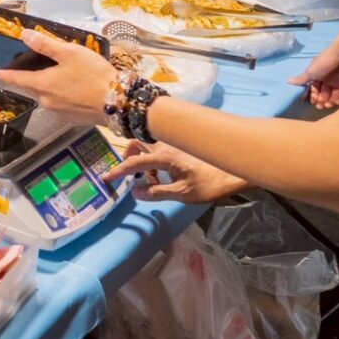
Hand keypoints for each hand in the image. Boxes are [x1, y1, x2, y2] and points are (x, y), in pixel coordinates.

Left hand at [0, 30, 115, 124]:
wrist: (119, 103)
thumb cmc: (93, 75)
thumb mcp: (70, 53)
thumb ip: (45, 44)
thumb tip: (24, 35)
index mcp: (42, 85)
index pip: (16, 79)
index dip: (6, 74)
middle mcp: (46, 101)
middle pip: (31, 88)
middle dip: (28, 79)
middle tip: (30, 68)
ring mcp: (59, 112)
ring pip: (46, 97)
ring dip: (47, 87)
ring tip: (56, 75)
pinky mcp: (72, 119)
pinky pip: (60, 105)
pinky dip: (61, 96)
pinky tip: (72, 89)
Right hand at [102, 140, 245, 203]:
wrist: (232, 173)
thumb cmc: (208, 185)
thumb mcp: (182, 194)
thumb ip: (156, 193)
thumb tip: (135, 192)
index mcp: (163, 157)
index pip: (134, 163)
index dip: (119, 171)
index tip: (106, 179)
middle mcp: (164, 146)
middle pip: (136, 144)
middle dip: (129, 158)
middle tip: (132, 176)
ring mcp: (172, 145)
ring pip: (147, 147)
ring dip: (143, 162)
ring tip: (153, 181)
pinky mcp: (179, 148)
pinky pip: (157, 150)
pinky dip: (154, 162)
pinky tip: (165, 176)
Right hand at [290, 0, 338, 107]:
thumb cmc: (325, 62)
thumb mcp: (311, 71)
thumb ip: (301, 79)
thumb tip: (287, 81)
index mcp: (319, 76)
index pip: (315, 89)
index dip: (313, 96)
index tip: (312, 102)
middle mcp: (329, 80)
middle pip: (325, 94)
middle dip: (322, 101)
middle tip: (320, 106)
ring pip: (335, 97)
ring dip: (330, 102)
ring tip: (327, 105)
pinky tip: (335, 102)